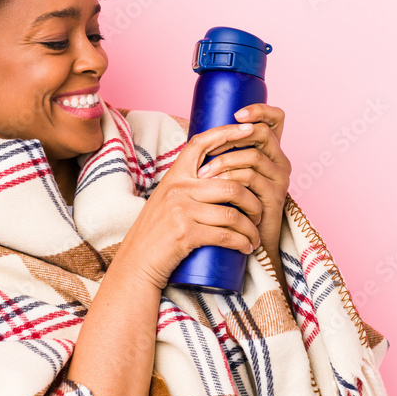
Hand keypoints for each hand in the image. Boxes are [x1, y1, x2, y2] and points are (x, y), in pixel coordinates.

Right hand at [115, 121, 264, 290]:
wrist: (136, 264)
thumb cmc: (155, 235)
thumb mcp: (166, 201)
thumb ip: (188, 188)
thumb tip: (218, 177)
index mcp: (173, 177)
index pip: (201, 144)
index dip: (227, 133)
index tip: (249, 131)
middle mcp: (177, 189)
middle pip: (230, 185)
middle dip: (253, 202)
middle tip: (260, 215)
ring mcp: (180, 210)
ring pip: (232, 213)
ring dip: (251, 228)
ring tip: (254, 237)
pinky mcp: (185, 234)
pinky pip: (226, 235)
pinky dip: (242, 243)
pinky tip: (246, 248)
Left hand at [196, 104, 290, 263]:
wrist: (243, 242)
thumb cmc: (230, 206)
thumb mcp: (227, 176)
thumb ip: (223, 155)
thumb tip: (199, 134)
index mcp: (270, 152)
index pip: (276, 119)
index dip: (260, 110)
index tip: (237, 114)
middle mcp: (280, 162)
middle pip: (264, 133)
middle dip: (232, 136)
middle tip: (207, 147)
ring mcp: (280, 179)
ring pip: (253, 156)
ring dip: (224, 161)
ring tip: (202, 175)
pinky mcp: (275, 197)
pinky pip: (252, 179)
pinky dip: (230, 179)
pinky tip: (214, 186)